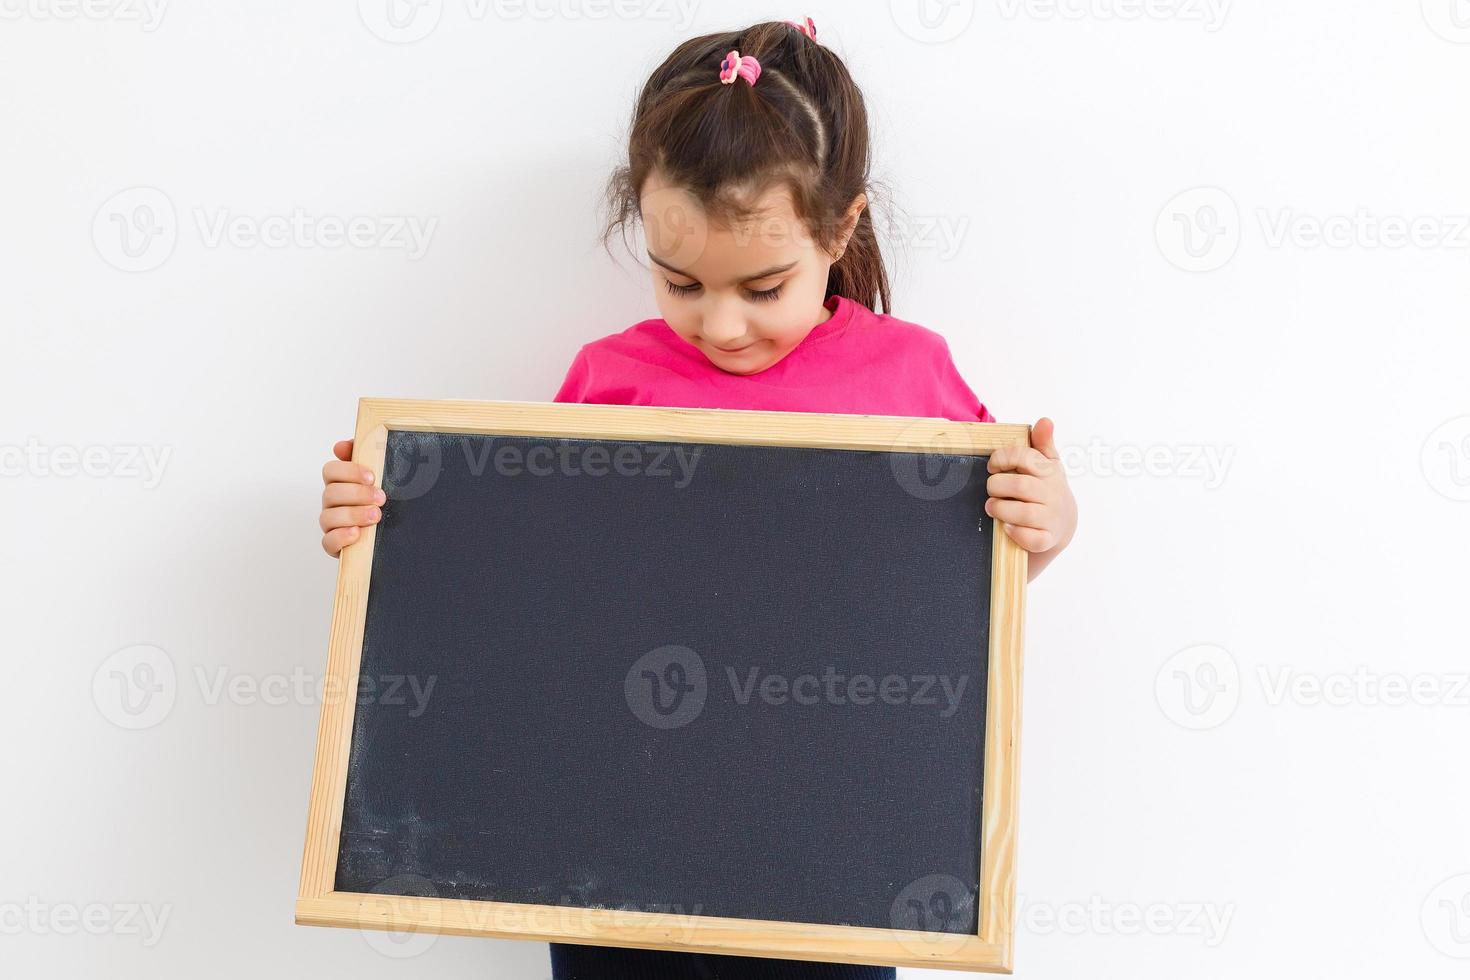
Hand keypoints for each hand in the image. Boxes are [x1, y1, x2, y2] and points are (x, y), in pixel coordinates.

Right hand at [319, 439, 384, 556]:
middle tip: (380, 498)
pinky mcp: (335, 545)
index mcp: (341, 483)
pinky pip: (328, 542)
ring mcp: (332, 524)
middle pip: (331, 493)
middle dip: (358, 494)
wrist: (396, 536)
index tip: (371, 476)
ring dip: (353, 515)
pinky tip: (357, 533)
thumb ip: (366, 458)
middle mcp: (332, 503)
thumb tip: (344, 445)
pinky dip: (341, 537)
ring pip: (328, 517)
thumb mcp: (381, 479)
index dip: (349, 471)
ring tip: (375, 516)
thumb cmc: (382, 503)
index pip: (331, 470)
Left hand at [985, 418, 1076, 564]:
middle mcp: (1053, 493)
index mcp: (1049, 471)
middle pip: (1020, 486)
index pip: (1025, 457)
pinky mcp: (1047, 539)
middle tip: (991, 490)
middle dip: (997, 486)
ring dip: (1001, 509)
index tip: (992, 466)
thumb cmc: (1047, 489)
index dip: (1002, 458)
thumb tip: (1045, 420)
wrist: (1062, 524)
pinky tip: (1007, 527)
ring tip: (992, 507)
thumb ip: (1042, 442)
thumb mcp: (1047, 464)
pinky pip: (1031, 538)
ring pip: (1023, 513)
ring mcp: (1051, 517)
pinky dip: (1016, 533)